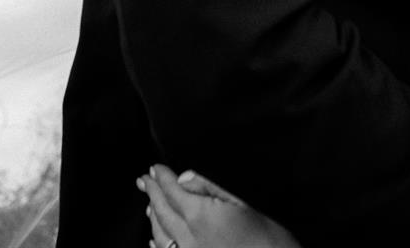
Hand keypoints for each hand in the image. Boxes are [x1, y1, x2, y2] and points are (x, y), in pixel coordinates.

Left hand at [140, 165, 302, 247]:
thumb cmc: (266, 237)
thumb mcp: (241, 204)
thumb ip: (209, 189)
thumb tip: (185, 176)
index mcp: (200, 215)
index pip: (172, 191)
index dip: (162, 178)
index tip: (155, 168)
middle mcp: (188, 237)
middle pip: (162, 210)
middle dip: (152, 192)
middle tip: (144, 179)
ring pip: (159, 231)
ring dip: (152, 214)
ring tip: (149, 201)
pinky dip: (156, 240)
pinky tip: (155, 235)